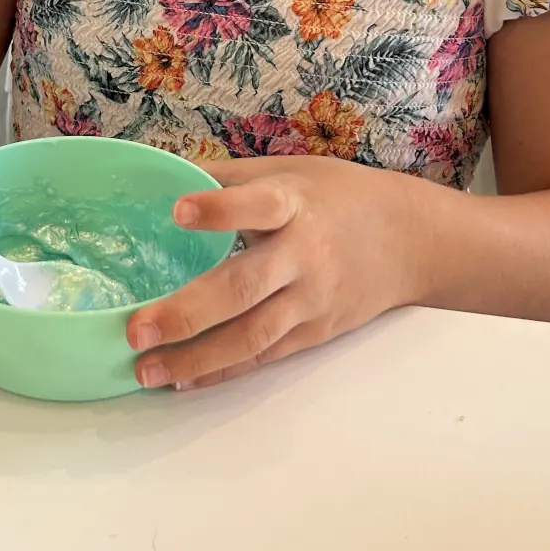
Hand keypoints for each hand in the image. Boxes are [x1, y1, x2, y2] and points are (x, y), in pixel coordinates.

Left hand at [126, 157, 426, 389]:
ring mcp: (311, 301)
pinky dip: (222, 371)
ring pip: (251, 336)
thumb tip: (160, 172)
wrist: (414, 241)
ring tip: (144, 368)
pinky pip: (263, 357)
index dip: (219, 209)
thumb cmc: (341, 197)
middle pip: (244, 288)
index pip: (257, 205)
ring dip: (195, 357)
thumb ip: (230, 177)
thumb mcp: (292, 170)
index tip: (177, 210)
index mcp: (294, 204)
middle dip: (187, 312)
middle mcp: (304, 257)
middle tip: (136, 328)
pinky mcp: (315, 334)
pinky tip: (182, 380)